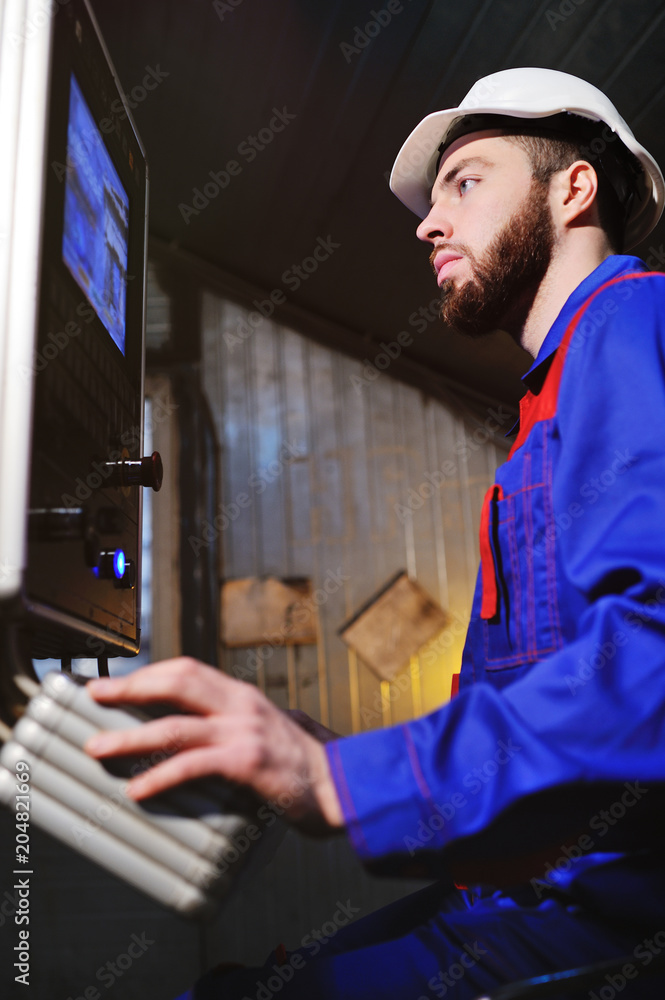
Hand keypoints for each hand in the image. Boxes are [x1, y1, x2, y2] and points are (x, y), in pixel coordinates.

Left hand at [83, 658, 344, 833]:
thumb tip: (213, 737)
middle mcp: (242, 705)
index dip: (150, 673)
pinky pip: (194, 765)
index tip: (120, 682)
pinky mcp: (249, 762)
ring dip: (130, 736)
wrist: (350, 785)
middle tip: (96, 695)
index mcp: (244, 696)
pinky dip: (161, 776)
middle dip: (130, 687)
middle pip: (176, 682)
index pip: (188, 670)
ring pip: (174, 726)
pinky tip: (139, 790)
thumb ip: (244, 727)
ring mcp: (245, 731)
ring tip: (98, 747)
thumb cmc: (311, 767)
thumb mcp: (275, 731)